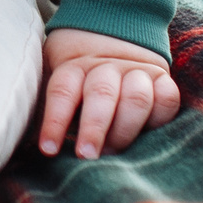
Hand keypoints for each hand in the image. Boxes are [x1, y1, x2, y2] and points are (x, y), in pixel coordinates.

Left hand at [38, 29, 178, 158]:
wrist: (116, 45)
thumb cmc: (80, 90)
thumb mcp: (60, 92)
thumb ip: (52, 115)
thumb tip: (35, 151)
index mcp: (74, 68)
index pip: (62, 91)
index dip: (54, 121)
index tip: (49, 149)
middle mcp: (106, 67)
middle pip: (101, 94)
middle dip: (94, 128)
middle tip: (87, 156)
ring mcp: (137, 72)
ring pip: (136, 98)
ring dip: (125, 130)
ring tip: (114, 152)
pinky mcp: (163, 80)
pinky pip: (167, 99)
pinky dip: (159, 120)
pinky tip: (147, 136)